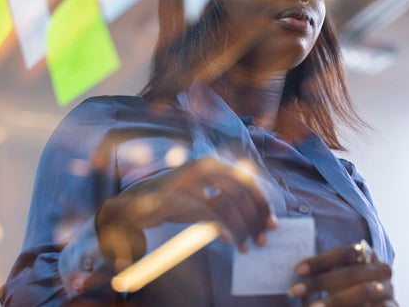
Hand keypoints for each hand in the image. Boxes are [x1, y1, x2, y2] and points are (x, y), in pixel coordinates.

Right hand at [96, 157, 276, 259]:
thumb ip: (226, 201)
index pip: (247, 180)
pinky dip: (221, 227)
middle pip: (241, 191)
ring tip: (245, 246)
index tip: (272, 223)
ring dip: (240, 228)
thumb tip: (257, 217)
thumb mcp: (204, 197)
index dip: (263, 203)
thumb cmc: (174, 200)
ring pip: (226, 203)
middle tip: (262, 239)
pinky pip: (205, 212)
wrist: (135, 203)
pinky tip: (228, 239)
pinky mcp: (173, 196)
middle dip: (255, 217)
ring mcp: (187, 180)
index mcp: (213, 163)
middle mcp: (202, 166)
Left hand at [288, 242, 396, 306]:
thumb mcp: (338, 279)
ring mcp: (389, 290)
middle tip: (293, 291)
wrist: (375, 305)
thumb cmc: (350, 289)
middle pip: (350, 273)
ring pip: (361, 293)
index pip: (346, 252)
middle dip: (320, 282)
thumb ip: (324, 273)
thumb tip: (295, 272)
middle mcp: (381, 270)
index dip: (321, 261)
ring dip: (333, 301)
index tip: (297, 270)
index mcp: (368, 255)